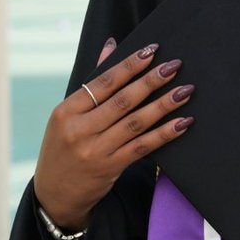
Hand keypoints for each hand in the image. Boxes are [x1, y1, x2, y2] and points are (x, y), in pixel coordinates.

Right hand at [33, 40, 194, 230]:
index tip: (152, 51)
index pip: (103, 82)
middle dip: (152, 80)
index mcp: (66, 111)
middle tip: (175, 65)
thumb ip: (93, 82)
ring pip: (136, 122)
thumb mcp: (68, 116)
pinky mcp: (110, 168)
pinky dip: (164, 133)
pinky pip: (143, 146)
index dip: (129, 65)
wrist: (54, 195)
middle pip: (123, 100)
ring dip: (164, 105)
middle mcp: (79, 130)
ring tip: (185, 91)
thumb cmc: (64, 147)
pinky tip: (182, 122)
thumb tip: (111, 45)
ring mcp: (95, 150)